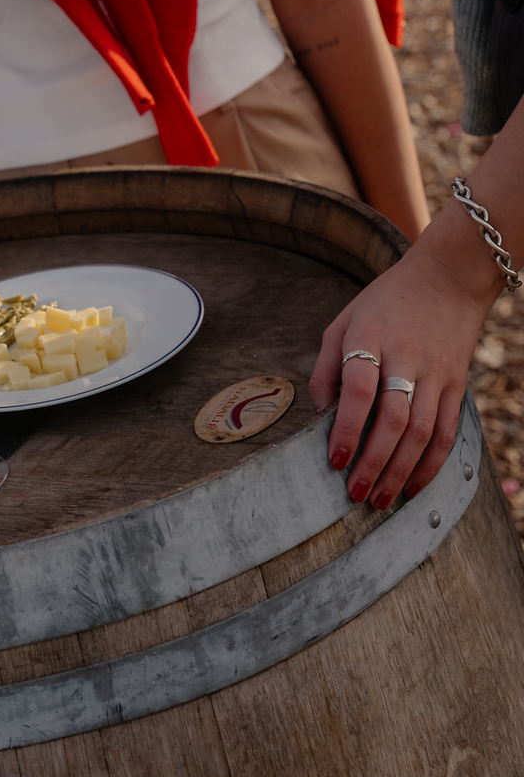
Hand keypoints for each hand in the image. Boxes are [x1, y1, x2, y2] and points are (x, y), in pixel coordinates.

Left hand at [309, 243, 491, 507]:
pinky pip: (447, 432)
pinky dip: (431, 464)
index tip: (334, 460)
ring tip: (380, 499)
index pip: (358, 388)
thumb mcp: (344, 321)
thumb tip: (319, 415)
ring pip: (423, 432)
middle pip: (394, 418)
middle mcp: (406, 355)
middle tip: (356, 493)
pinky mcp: (457, 383)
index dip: (347, 428)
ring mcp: (436, 371)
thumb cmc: (385, 302)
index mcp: (369, 336)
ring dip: (401, 471)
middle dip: (374, 462)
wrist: (448, 278)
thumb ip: (326, 367)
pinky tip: (413, 486)